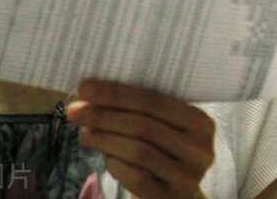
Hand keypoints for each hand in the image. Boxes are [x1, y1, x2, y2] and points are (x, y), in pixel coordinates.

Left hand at [67, 80, 215, 198]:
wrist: (176, 193)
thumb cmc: (163, 152)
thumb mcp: (164, 128)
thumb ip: (140, 112)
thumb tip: (91, 94)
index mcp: (200, 122)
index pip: (154, 101)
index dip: (117, 94)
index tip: (85, 88)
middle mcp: (201, 148)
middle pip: (144, 126)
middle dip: (104, 116)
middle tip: (75, 111)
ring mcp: (189, 176)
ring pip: (139, 152)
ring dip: (105, 140)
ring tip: (85, 133)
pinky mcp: (173, 197)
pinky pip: (138, 179)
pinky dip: (117, 166)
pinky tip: (106, 158)